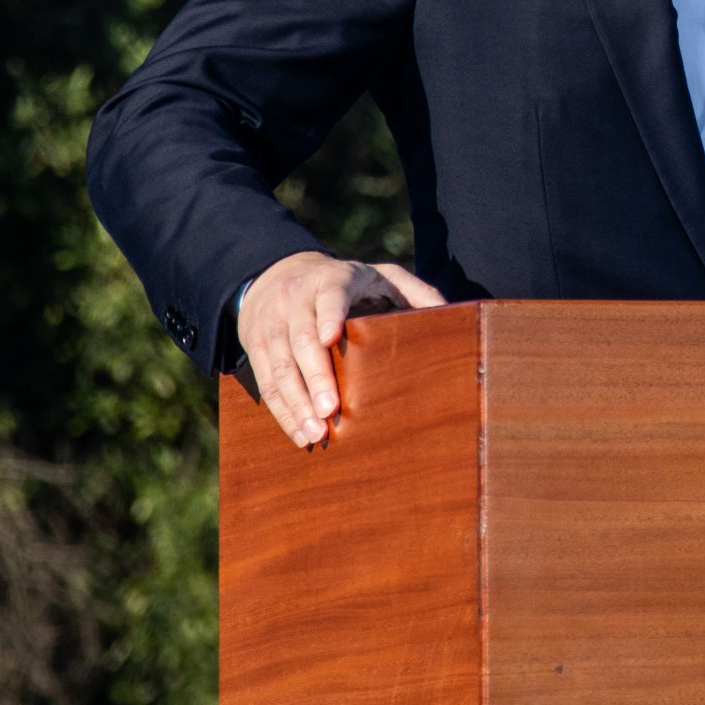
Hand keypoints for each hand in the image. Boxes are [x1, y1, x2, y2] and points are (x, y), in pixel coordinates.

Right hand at [237, 251, 446, 446]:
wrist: (276, 271)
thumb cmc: (346, 283)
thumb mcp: (381, 275)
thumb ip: (415, 292)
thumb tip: (451, 314)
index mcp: (333, 279)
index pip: (330, 294)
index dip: (330, 314)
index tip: (330, 337)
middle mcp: (298, 298)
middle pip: (301, 338)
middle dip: (315, 376)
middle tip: (330, 410)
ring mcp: (272, 320)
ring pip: (278, 364)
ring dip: (296, 402)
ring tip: (316, 433)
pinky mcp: (254, 342)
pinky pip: (264, 380)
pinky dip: (281, 409)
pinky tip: (299, 433)